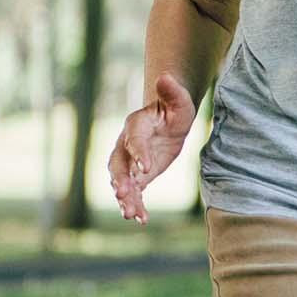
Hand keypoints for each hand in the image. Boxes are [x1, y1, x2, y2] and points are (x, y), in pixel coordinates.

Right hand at [107, 72, 196, 223]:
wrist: (169, 121)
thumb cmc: (174, 108)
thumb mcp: (179, 100)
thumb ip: (171, 91)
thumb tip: (166, 76)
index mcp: (136, 125)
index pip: (135, 140)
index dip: (139, 154)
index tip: (146, 168)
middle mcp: (126, 144)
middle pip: (117, 164)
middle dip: (120, 180)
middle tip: (125, 194)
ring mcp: (129, 162)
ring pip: (121, 182)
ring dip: (126, 198)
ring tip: (131, 215)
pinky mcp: (136, 176)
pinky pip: (133, 192)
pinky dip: (135, 205)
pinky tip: (141, 220)